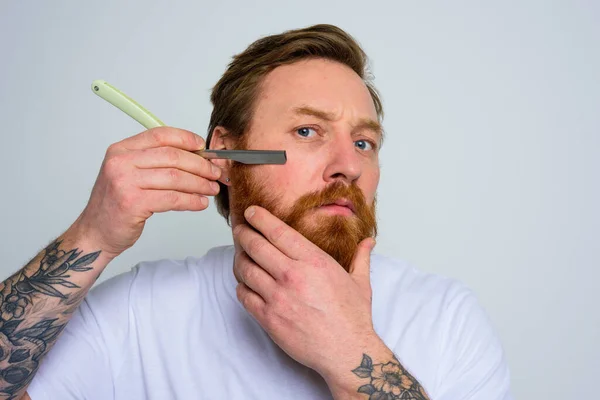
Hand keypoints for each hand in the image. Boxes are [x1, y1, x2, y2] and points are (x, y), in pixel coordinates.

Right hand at [72, 126, 220, 258]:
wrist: (96, 232)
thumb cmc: (117, 204)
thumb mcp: (130, 174)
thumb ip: (155, 162)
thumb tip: (195, 156)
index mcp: (121, 149)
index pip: (160, 135)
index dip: (186, 139)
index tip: (204, 149)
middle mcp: (121, 162)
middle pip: (172, 156)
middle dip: (200, 165)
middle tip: (216, 173)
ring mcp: (125, 182)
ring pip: (175, 177)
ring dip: (200, 184)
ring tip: (212, 189)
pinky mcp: (132, 203)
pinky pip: (172, 198)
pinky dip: (191, 201)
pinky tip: (200, 203)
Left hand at [233, 205, 377, 379]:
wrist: (347, 352)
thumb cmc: (353, 317)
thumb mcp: (360, 282)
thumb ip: (361, 258)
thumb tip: (369, 242)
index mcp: (313, 261)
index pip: (278, 232)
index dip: (260, 219)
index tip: (252, 212)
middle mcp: (292, 276)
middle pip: (255, 246)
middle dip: (244, 234)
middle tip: (240, 229)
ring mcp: (277, 298)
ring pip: (245, 270)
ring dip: (240, 259)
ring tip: (241, 255)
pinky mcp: (268, 318)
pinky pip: (244, 296)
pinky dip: (241, 286)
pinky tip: (246, 283)